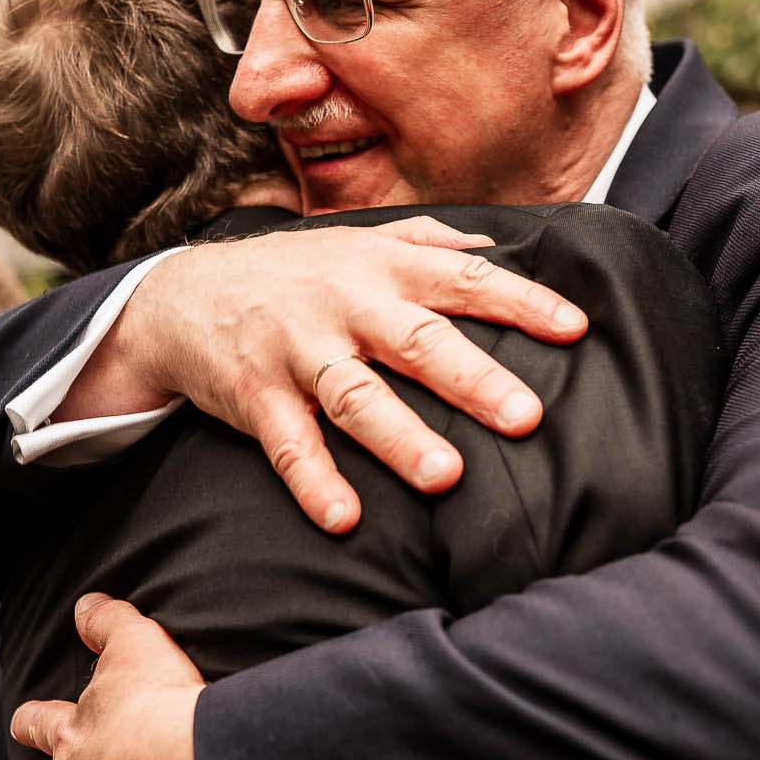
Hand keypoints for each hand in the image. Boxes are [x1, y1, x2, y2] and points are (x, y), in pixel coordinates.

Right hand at [58, 216, 588, 530]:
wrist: (183, 295)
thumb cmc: (298, 273)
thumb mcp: (362, 242)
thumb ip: (430, 241)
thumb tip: (501, 244)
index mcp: (384, 267)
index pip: (465, 281)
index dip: (522, 302)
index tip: (576, 329)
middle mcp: (346, 305)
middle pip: (417, 342)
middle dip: (473, 379)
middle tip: (527, 417)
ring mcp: (298, 351)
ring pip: (355, 396)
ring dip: (400, 438)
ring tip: (446, 477)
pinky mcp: (256, 397)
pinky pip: (288, 444)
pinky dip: (314, 481)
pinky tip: (344, 518)